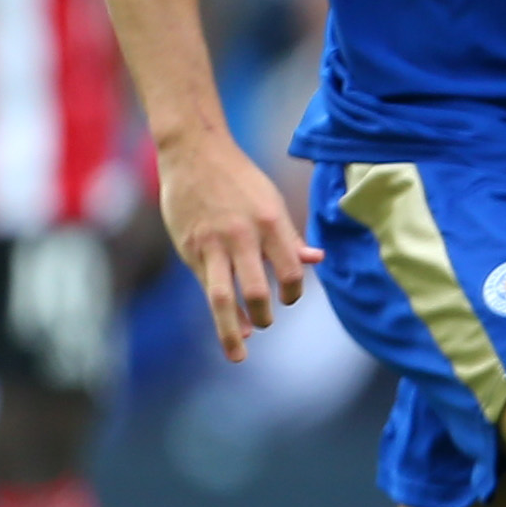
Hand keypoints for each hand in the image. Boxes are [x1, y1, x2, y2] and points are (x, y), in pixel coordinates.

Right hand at [161, 129, 316, 361]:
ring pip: (223, 298)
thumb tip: (315, 260)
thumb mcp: (271, 202)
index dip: (294, 291)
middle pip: (257, 290)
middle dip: (265, 315)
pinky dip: (217, 309)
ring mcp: (212, 244)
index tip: (289, 299)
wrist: (194, 154)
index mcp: (270, 223)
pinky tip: (226, 324)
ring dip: (233, 329)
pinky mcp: (189, 248)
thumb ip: (289, 236)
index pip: (290, 270)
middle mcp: (242, 236)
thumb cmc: (239, 179)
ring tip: (240, 352)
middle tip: (267, 324)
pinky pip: (206, 286)